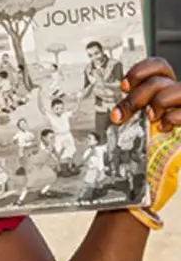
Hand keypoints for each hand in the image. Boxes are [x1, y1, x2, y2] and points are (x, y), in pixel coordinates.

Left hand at [111, 57, 180, 229]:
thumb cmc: (126, 161)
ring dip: (159, 101)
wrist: (137, 193)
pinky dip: (176, 116)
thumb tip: (89, 96)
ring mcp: (179, 114)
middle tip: (128, 110)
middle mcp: (169, 102)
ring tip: (149, 119)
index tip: (123, 86)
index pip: (157, 66)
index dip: (141, 69)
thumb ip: (119, 110)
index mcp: (153, 96)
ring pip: (179, 89)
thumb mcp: (119, 130)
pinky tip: (165, 127)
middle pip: (164, 76)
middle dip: (142, 91)